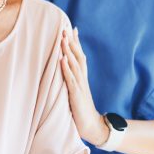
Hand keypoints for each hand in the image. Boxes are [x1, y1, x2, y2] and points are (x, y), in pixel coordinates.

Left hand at [60, 27, 108, 145]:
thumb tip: (65, 73)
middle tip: (66, 27)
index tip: (72, 28)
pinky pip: (71, 79)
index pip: (79, 56)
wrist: (91, 126)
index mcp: (82, 78)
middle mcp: (82, 79)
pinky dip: (66, 68)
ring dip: (68, 51)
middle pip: (78, 56)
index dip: (76, 43)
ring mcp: (80, 86)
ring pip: (74, 65)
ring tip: (63, 38)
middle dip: (72, 42)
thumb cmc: (81, 111)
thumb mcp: (76, 94)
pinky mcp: (76, 95)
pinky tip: (62, 59)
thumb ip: (72, 82)